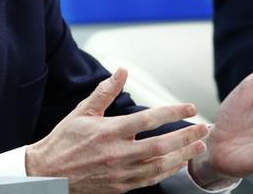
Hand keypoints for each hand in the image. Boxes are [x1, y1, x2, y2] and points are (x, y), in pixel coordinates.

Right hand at [26, 68, 207, 193]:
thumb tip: (121, 71)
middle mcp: (117, 154)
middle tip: (204, 128)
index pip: (148, 120)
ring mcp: (120, 173)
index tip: (189, 107)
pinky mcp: (121, 187)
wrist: (48, 174)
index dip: (172, 112)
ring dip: (183, 155)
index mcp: (108, 131)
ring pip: (160, 166)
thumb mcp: (82, 111)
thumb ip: (105, 91)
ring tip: (199, 146)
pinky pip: (151, 180)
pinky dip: (168, 172)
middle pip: (161, 146)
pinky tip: (178, 163)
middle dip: (186, 136)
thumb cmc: (64, 140)